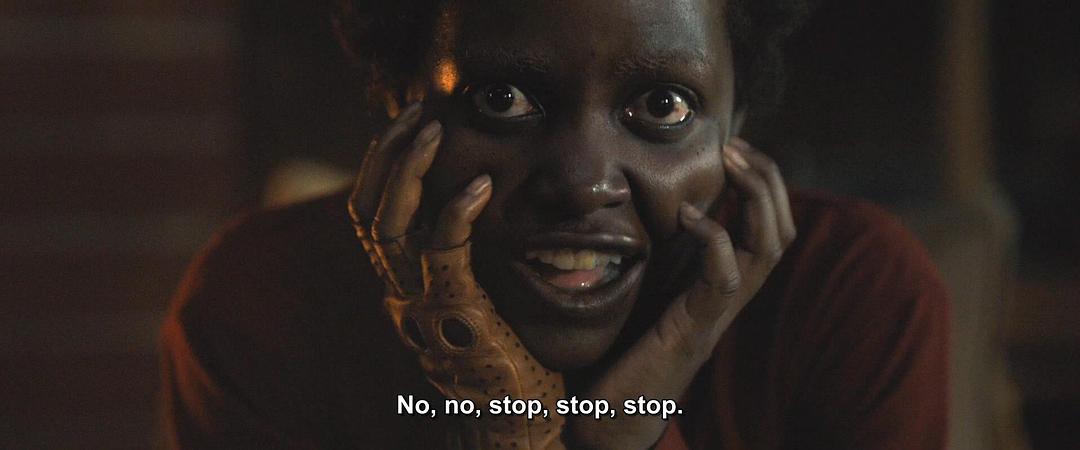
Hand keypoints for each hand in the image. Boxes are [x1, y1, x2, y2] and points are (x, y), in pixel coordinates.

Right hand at [348, 103, 565, 449]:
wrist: (513, 420)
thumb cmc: (505, 359)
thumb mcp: (473, 299)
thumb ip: (460, 261)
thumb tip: (470, 213)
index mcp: (401, 284)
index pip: (370, 213)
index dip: (381, 165)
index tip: (407, 125)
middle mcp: (399, 290)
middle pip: (369, 209)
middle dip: (389, 153)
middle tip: (419, 110)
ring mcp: (421, 301)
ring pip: (391, 223)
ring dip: (411, 169)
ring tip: (436, 126)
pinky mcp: (454, 311)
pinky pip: (443, 252)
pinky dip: (457, 211)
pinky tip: (481, 184)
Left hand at [568, 137, 796, 448]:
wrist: (613, 406)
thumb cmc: (626, 343)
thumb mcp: (650, 281)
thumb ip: (666, 248)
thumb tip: (664, 199)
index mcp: (724, 279)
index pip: (771, 224)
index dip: (765, 180)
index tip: (735, 145)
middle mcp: (732, 293)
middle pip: (782, 229)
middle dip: (768, 178)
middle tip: (736, 145)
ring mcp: (718, 311)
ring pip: (768, 247)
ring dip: (755, 197)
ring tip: (729, 162)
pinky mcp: (695, 326)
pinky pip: (725, 277)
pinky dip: (712, 239)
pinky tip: (687, 215)